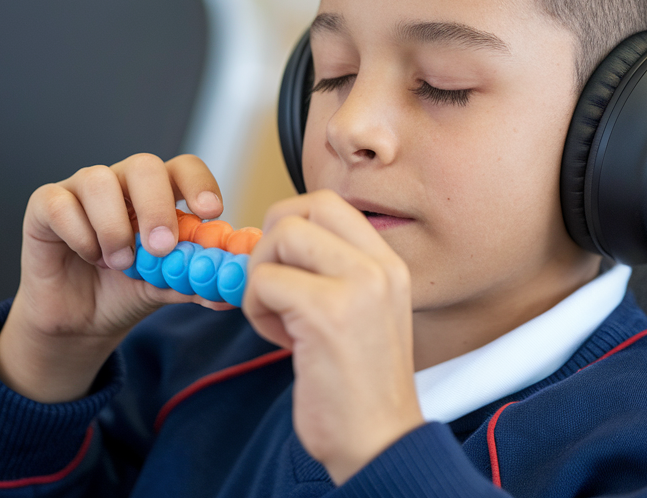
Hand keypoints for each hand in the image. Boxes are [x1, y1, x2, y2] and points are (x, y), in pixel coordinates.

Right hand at [0, 154, 231, 402]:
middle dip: (157, 206)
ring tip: (119, 263)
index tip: (210, 213)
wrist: (79, 319)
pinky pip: (60, 204)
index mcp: (158, 193)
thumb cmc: (124, 290)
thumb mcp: (165, 289)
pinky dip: (79, 233)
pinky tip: (88, 256)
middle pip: (144, 166)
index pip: (183, 168)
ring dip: (114, 227)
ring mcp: (81, 189)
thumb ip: (195, 284)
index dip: (199, 184)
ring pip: (99, 181)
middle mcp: (121, 182)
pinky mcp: (45, 205)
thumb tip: (231, 293)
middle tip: (162, 247)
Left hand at [243, 190, 424, 483]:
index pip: (328, 204)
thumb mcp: (359, 314)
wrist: (379, 442)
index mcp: (388, 264)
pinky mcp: (328, 312)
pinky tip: (284, 341)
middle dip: (267, 244)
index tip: (283, 267)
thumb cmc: (358, 387)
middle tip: (272, 288)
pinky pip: (264, 281)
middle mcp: (379, 267)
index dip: (288, 225)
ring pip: (278, 237)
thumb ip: (328, 274)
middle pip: (299, 209)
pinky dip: (257, 310)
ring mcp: (358, 285)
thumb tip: (270, 241)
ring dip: (260, 278)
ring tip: (280, 319)